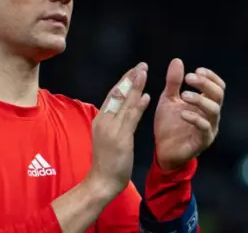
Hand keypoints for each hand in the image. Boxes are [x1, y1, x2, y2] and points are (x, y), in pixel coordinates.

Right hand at [86, 62, 150, 198]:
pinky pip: (131, 119)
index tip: (134, 70)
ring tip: (144, 72)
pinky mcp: (120, 138)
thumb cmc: (106, 161)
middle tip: (142, 65)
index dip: (123, 81)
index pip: (112, 95)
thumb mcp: (106, 137)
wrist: (101, 180)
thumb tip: (122, 108)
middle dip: (130, 78)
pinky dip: (138, 106)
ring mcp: (111, 129)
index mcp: (101, 119)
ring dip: (135, 86)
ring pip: (124, 103)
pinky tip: (146, 96)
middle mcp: (104, 121)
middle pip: (117, 94)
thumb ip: (113, 122)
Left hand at [154, 58, 224, 170]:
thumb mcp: (168, 99)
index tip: (197, 70)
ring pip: (214, 110)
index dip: (210, 77)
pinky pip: (205, 128)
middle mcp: (211, 115)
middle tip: (189, 78)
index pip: (217, 86)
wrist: (162, 150)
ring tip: (184, 95)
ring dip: (200, 99)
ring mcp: (209, 128)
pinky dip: (195, 118)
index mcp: (205, 103)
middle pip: (218, 95)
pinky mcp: (202, 141)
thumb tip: (177, 60)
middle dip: (205, 84)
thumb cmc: (168, 124)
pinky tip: (182, 113)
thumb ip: (174, 82)